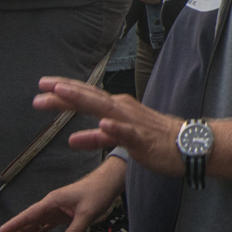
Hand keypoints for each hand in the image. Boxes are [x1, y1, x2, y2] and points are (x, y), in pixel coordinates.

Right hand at [0, 157, 125, 231]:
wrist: (108, 182)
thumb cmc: (98, 193)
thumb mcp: (87, 214)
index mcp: (51, 202)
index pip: (27, 216)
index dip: (11, 227)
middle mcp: (50, 206)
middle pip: (26, 224)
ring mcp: (55, 210)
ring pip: (32, 226)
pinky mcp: (62, 215)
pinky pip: (43, 227)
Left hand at [33, 76, 185, 176]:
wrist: (190, 145)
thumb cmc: (156, 141)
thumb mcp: (121, 138)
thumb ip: (97, 138)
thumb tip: (72, 139)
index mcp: (117, 108)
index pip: (86, 96)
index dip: (64, 91)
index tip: (43, 86)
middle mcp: (122, 109)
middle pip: (89, 98)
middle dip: (64, 92)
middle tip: (41, 86)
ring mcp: (132, 122)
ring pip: (104, 108)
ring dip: (83, 99)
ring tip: (62, 93)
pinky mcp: (143, 139)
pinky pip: (127, 134)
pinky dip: (114, 129)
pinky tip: (103, 125)